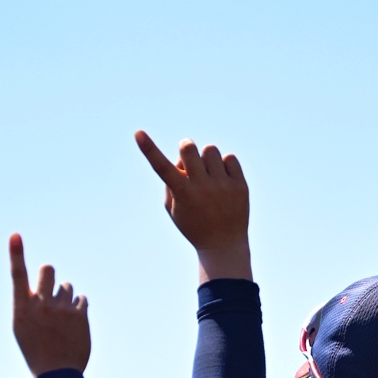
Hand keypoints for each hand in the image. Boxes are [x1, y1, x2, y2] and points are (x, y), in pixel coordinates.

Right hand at [8, 235, 89, 374]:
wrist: (57, 374)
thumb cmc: (36, 349)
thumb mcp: (23, 326)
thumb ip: (30, 302)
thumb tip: (43, 284)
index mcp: (22, 308)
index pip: (18, 275)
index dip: (16, 254)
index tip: (15, 235)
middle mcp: (41, 304)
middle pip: (49, 269)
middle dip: (50, 276)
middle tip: (51, 293)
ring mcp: (62, 308)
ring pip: (66, 286)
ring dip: (65, 297)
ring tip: (62, 319)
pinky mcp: (80, 314)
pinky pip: (81, 299)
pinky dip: (78, 309)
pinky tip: (73, 325)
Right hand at [137, 131, 250, 282]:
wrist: (223, 245)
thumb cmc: (193, 224)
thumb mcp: (174, 209)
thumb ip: (171, 182)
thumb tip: (181, 159)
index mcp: (182, 194)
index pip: (162, 167)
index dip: (148, 148)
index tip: (137, 132)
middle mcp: (202, 188)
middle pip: (189, 148)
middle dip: (186, 147)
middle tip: (188, 156)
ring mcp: (222, 186)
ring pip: (211, 150)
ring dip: (206, 157)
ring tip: (208, 174)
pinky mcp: (240, 186)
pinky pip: (230, 158)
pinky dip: (224, 164)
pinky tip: (223, 179)